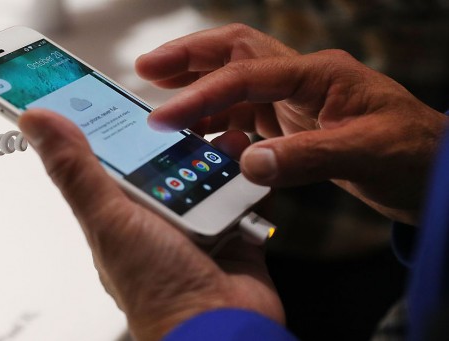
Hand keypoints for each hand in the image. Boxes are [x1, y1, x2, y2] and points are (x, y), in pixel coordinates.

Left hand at [18, 110, 283, 340]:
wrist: (219, 325)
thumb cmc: (157, 288)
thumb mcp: (109, 220)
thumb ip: (76, 170)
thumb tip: (36, 123)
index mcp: (120, 211)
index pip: (110, 157)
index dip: (111, 125)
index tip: (114, 95)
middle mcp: (156, 214)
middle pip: (163, 159)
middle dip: (174, 136)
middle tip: (180, 114)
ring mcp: (194, 220)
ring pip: (203, 170)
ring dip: (213, 153)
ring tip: (219, 139)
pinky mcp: (228, 225)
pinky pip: (236, 189)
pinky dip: (242, 175)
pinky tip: (244, 162)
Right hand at [137, 24, 447, 224]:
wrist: (435, 171)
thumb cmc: (412, 154)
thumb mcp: (366, 155)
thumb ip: (306, 158)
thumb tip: (248, 164)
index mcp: (319, 74)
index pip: (246, 75)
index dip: (201, 94)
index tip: (164, 116)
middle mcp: (303, 79)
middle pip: (235, 51)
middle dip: (188, 57)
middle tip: (146, 68)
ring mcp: (297, 100)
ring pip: (237, 80)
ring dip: (198, 85)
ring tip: (162, 98)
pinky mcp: (294, 123)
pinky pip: (247, 113)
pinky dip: (218, 120)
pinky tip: (201, 134)